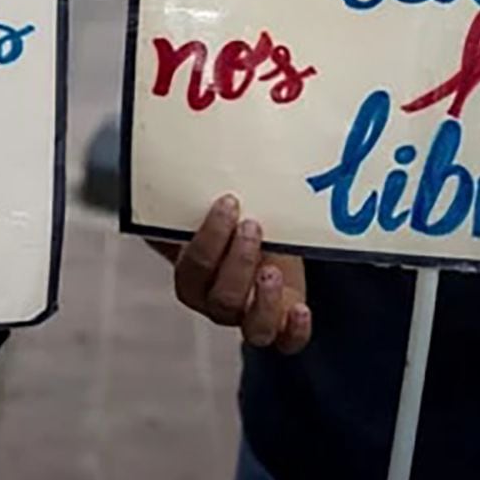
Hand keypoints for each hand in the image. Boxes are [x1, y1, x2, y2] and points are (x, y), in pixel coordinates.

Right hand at [169, 195, 312, 352]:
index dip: (209, 239)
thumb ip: (195, 186)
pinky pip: (287, 343)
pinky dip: (294, 331)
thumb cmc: (233, 213)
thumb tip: (177, 136)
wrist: (259, 231)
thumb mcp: (210, 199)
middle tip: (254, 224)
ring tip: (273, 270)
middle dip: (238, 262)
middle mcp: (216, 302)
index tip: (229, 202)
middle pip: (221, 300)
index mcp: (191, 275)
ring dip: (263, 300)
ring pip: (252, 329)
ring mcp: (250, 317)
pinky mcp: (283, 320)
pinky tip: (302, 310)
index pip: (193, 269)